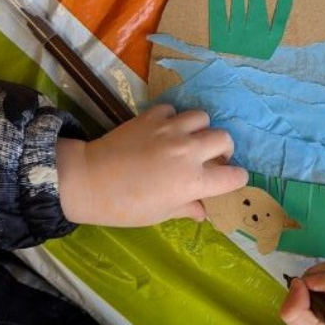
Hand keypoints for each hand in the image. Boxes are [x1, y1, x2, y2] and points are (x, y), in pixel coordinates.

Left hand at [56, 105, 248, 226]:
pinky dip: (173, 118)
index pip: (234, 176)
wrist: (89, 181)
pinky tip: (164, 130)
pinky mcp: (152, 117)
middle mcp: (188, 152)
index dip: (235, 179)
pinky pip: (173, 110)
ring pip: (202, 117)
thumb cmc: (126, 207)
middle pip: (224, 139)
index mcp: (194, 182)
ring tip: (189, 139)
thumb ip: (187, 208)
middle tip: (212, 157)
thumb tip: (203, 210)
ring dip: (200, 129)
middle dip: (224, 149)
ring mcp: (171, 131)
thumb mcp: (160, 214)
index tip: (228, 180)